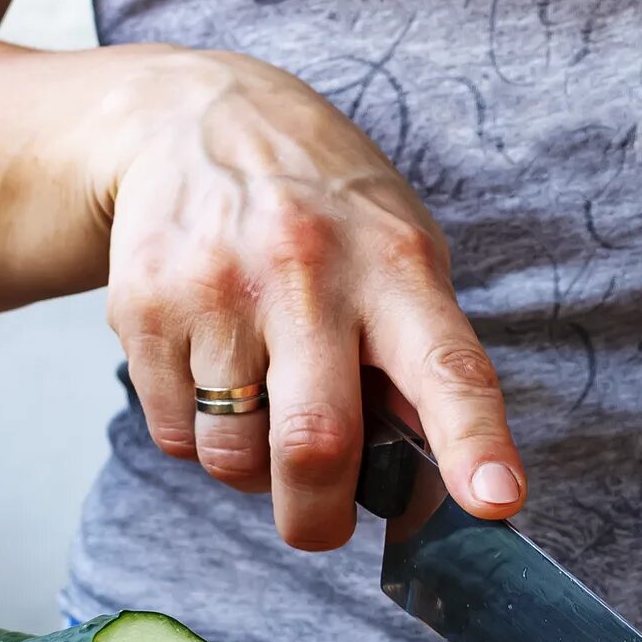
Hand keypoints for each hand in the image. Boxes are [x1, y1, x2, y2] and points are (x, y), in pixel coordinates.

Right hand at [96, 50, 522, 546]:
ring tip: (260, 415)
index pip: (447, 367)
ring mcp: (219, 290)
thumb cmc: (320, 207)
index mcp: (395, 266)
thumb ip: (420, 355)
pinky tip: (212, 378)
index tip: (495, 501)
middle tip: (322, 523)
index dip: (474, 443)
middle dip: (319, 518)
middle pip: (315, 443)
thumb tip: (442, 479)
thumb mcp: (398, 250)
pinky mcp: (145, 308)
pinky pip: (176, 435)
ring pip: (233, 456)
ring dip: (250, 473)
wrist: (190, 119)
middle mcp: (307, 275)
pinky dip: (199, 438)